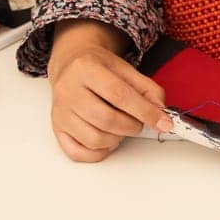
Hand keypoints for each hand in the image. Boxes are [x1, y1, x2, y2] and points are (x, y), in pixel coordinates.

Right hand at [47, 20, 172, 161]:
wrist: (70, 66)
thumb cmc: (97, 68)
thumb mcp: (125, 68)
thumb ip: (147, 89)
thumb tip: (161, 111)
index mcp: (86, 69)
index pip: (119, 95)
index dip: (145, 111)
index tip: (163, 122)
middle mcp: (68, 90)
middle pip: (107, 120)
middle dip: (132, 126)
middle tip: (138, 122)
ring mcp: (60, 112)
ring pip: (95, 139)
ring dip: (117, 139)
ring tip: (121, 127)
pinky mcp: (57, 129)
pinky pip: (78, 153)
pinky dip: (99, 152)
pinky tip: (107, 139)